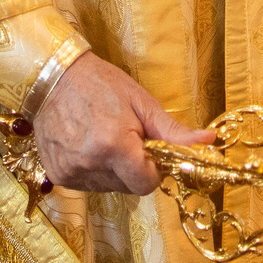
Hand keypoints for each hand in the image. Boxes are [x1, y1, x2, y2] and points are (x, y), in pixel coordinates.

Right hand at [32, 53, 211, 193]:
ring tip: (103, 138)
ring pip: (108, 187)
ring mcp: (70, 172)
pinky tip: (86, 144)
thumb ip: (173, 131)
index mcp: (114, 145)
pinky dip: (93, 170)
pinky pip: (87, 184)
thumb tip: (209, 141)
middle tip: (126, 139)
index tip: (148, 150)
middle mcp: (90, 164)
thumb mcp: (141, 102)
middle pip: (128, 186)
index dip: (153, 169)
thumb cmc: (101, 83)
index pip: (147, 184)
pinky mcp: (57, 174)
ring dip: (113, 170)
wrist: (53, 75)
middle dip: (134, 168)